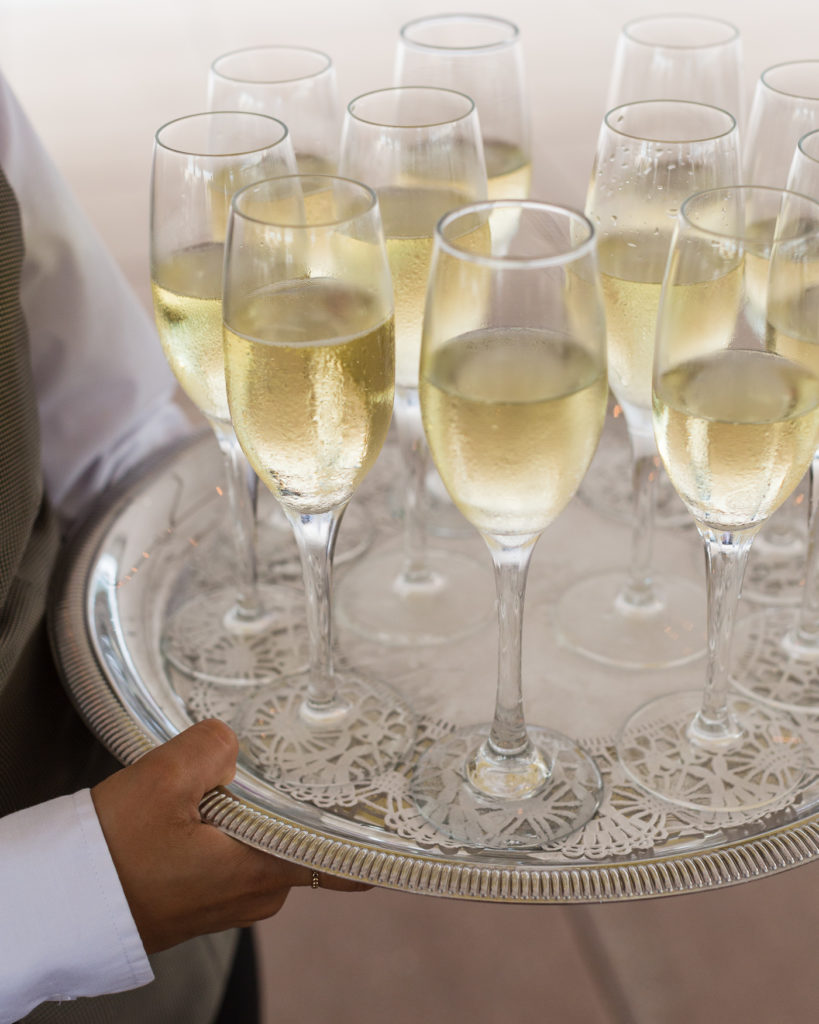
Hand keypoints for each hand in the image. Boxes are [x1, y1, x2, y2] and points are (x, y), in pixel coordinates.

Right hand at [91, 718, 368, 953]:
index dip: (370, 835)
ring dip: (243, 810)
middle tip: (278, 754)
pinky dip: (218, 826)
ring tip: (215, 776)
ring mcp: (225, 901)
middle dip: (286, 798)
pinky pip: (226, 855)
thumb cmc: (111, 855)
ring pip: (256, 841)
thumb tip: (229, 744)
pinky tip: (191, 802)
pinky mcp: (197, 899)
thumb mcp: (163, 780)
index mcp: (262, 869)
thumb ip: (212, 747)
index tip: (394, 807)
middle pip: (293, 834)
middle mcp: (253, 894)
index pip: (342, 861)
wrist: (57, 905)